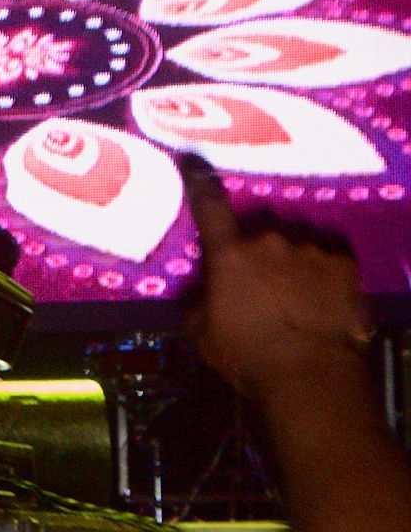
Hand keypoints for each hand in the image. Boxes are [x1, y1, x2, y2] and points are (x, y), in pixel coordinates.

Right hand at [177, 152, 372, 398]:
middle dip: (259, 252)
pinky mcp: (344, 262)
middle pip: (260, 233)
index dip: (198, 181)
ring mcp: (310, 248)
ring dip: (293, 261)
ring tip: (297, 295)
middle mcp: (269, 240)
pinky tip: (324, 295)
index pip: (209, 206)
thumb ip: (197, 300)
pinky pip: (329, 256)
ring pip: (296, 244)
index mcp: (229, 253)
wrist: (310, 375)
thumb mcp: (201, 332)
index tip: (192, 161)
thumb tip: (200, 288)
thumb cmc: (247, 355)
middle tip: (262, 284)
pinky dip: (324, 270)